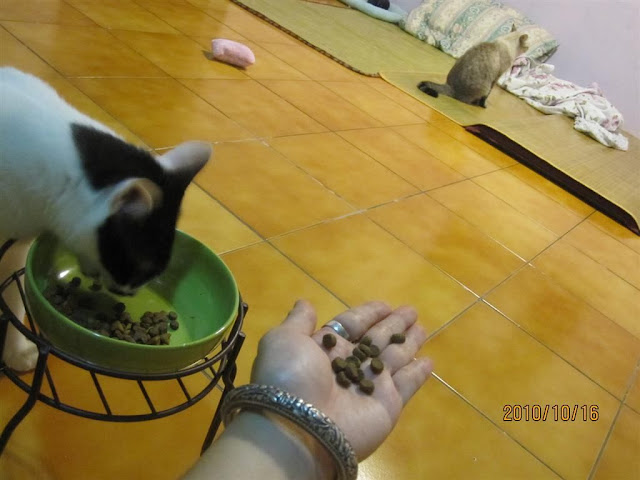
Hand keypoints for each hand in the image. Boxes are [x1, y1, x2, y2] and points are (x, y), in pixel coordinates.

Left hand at [250, 299, 432, 459]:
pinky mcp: (387, 405)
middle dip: (393, 325)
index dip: (368, 314)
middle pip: (376, 340)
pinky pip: (407, 385)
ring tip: (423, 328)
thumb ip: (298, 322)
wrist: (300, 426)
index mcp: (325, 349)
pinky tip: (429, 361)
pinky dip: (419, 374)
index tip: (385, 304)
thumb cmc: (291, 376)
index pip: (351, 325)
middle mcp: (349, 366)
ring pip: (394, 358)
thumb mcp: (284, 340)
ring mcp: (370, 386)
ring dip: (408, 343)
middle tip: (412, 311)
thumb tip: (305, 303)